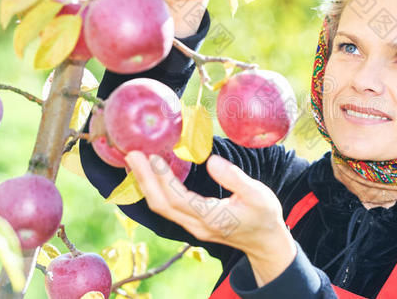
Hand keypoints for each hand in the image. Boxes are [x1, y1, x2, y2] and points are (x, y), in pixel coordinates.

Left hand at [125, 152, 295, 265]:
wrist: (265, 242)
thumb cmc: (264, 215)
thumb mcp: (258, 194)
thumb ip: (234, 177)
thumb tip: (210, 161)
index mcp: (212, 217)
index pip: (178, 199)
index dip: (162, 178)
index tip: (152, 156)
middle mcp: (197, 225)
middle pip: (161, 204)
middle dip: (144, 179)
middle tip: (132, 154)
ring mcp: (192, 227)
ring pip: (161, 208)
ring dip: (146, 185)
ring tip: (135, 162)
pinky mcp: (192, 223)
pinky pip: (167, 208)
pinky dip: (155, 190)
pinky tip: (150, 175)